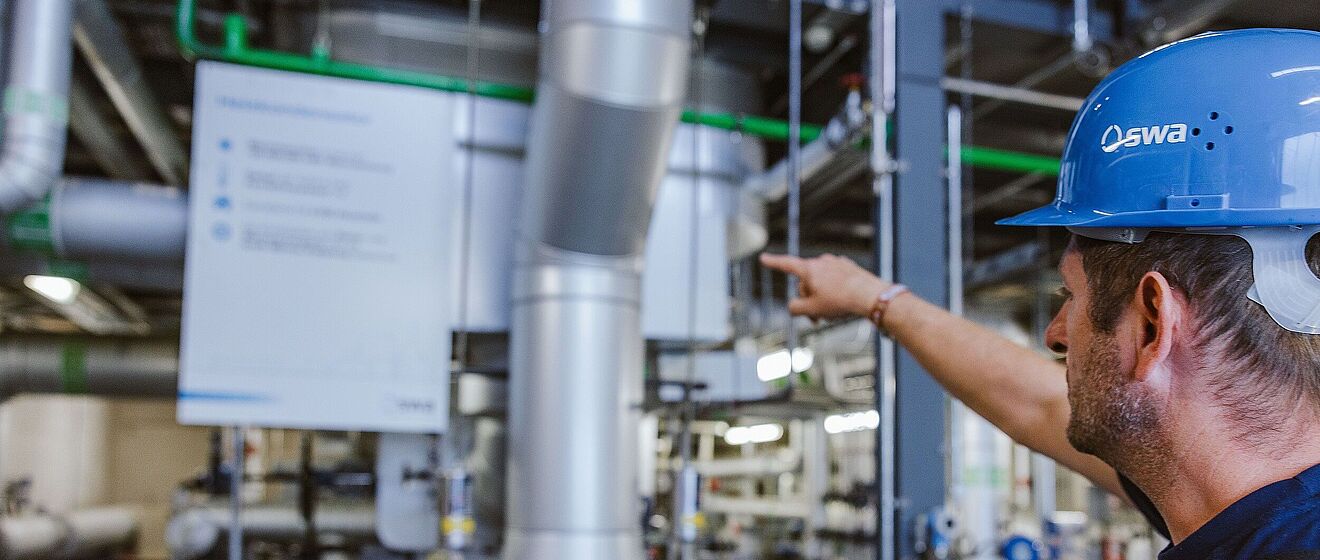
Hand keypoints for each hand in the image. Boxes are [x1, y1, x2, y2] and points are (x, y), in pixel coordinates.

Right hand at [759, 253, 888, 319]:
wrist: (871, 296)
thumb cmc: (841, 301)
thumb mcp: (812, 310)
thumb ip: (794, 308)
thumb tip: (792, 306)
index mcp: (809, 269)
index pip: (786, 264)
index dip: (773, 263)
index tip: (764, 258)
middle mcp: (821, 262)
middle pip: (806, 282)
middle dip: (808, 299)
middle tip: (817, 318)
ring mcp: (836, 263)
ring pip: (821, 282)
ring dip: (822, 297)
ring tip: (833, 312)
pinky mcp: (849, 267)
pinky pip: (835, 279)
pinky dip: (835, 291)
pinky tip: (843, 302)